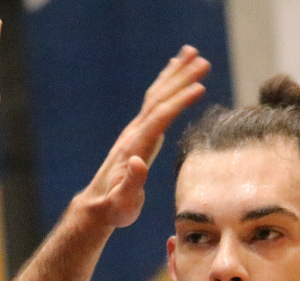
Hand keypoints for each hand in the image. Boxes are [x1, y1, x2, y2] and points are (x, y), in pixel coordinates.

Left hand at [71, 46, 209, 229]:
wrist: (97, 204)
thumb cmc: (114, 209)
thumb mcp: (122, 203)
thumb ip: (131, 183)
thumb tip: (138, 162)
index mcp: (135, 147)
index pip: (159, 118)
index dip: (179, 102)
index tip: (200, 87)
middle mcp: (134, 133)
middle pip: (159, 99)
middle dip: (181, 79)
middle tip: (202, 60)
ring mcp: (135, 130)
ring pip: (156, 95)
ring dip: (174, 73)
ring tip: (191, 52)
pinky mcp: (138, 132)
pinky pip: (153, 101)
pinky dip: (166, 83)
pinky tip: (175, 71)